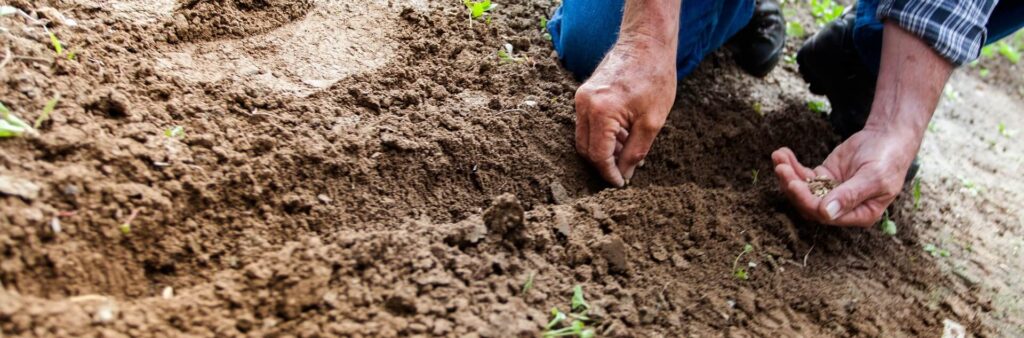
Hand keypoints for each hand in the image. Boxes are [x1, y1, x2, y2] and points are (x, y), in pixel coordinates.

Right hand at [574, 36, 676, 186]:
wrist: (646, 43)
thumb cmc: (654, 77)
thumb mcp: (652, 122)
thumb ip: (635, 152)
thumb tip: (624, 174)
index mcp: (601, 112)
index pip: (598, 155)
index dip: (609, 174)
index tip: (620, 184)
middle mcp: (584, 104)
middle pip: (585, 149)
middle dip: (603, 164)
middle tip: (624, 173)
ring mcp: (581, 98)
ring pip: (584, 137)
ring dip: (603, 150)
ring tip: (628, 152)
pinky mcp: (584, 93)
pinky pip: (587, 123)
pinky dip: (602, 135)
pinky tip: (623, 136)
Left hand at [771, 127, 918, 226]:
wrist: (888, 137)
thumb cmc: (888, 159)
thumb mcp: (873, 177)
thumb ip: (850, 195)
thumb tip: (826, 214)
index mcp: (859, 214)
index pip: (826, 215)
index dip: (807, 201)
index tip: (794, 184)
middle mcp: (842, 208)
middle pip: (809, 204)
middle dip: (792, 187)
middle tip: (781, 168)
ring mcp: (831, 192)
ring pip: (803, 190)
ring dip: (788, 175)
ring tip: (778, 157)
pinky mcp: (824, 177)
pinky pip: (804, 175)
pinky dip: (792, 165)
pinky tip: (782, 153)